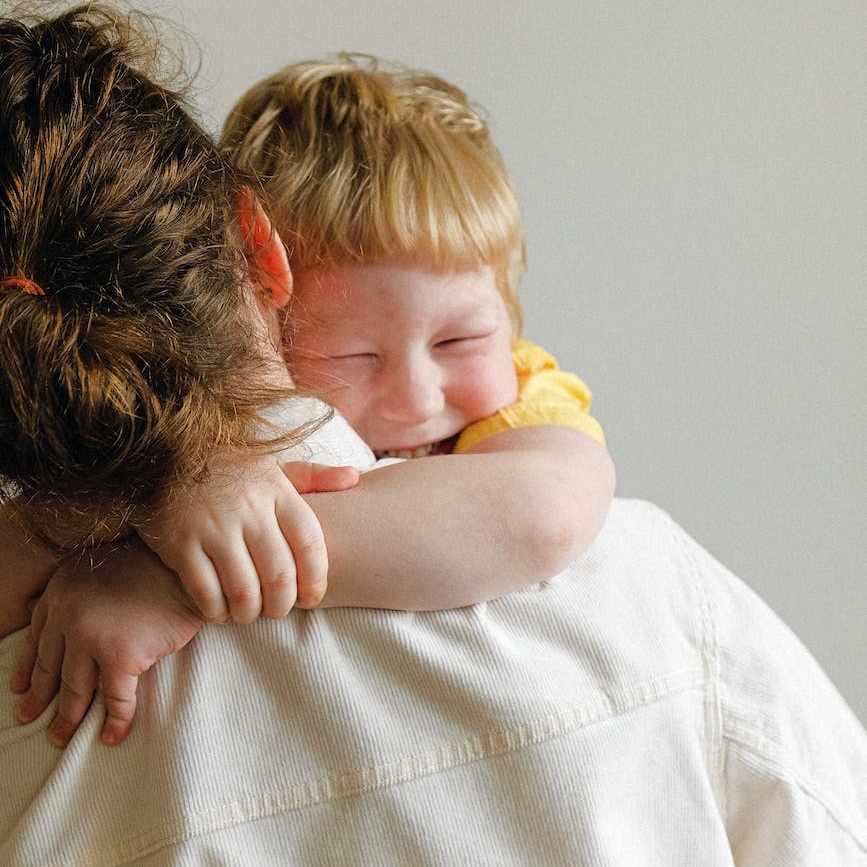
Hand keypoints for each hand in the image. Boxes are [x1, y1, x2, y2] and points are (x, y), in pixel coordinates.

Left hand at [11, 539, 202, 746]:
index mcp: (62, 593)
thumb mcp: (101, 568)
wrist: (186, 566)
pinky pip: (117, 699)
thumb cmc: (153, 563)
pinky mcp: (122, 656)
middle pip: (51, 667)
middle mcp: (69, 615)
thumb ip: (76, 590)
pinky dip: (115, 722)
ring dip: (69, 718)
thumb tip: (38, 607)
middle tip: (31, 718)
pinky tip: (112, 737)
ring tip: (62, 737)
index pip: (38, 638)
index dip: (29, 666)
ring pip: (76, 689)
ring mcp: (92, 637)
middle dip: (40, 698)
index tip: (21, 688)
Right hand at [136, 451, 358, 622]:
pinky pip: (205, 593)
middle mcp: (248, 509)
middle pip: (280, 575)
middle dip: (283, 605)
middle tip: (278, 610)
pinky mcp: (180, 544)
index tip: (313, 596)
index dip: (316, 578)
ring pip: (244, 590)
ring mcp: (212, 527)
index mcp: (276, 491)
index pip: (310, 543)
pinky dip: (216, 611)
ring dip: (250, 613)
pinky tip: (220, 610)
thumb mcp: (272, 465)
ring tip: (250, 613)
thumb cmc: (227, 468)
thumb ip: (314, 476)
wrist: (161, 454)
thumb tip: (354, 478)